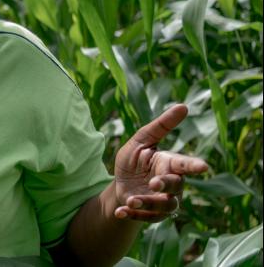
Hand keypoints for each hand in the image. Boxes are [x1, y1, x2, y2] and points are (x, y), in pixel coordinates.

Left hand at [113, 104, 207, 221]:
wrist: (120, 183)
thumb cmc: (135, 159)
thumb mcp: (141, 140)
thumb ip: (161, 126)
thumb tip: (184, 106)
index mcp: (170, 163)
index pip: (185, 164)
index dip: (194, 165)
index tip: (203, 167)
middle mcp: (171, 183)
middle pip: (176, 186)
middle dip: (166, 185)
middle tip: (154, 183)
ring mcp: (163, 201)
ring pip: (165, 206)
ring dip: (148, 203)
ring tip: (132, 200)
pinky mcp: (152, 214)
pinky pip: (147, 218)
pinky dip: (133, 216)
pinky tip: (120, 211)